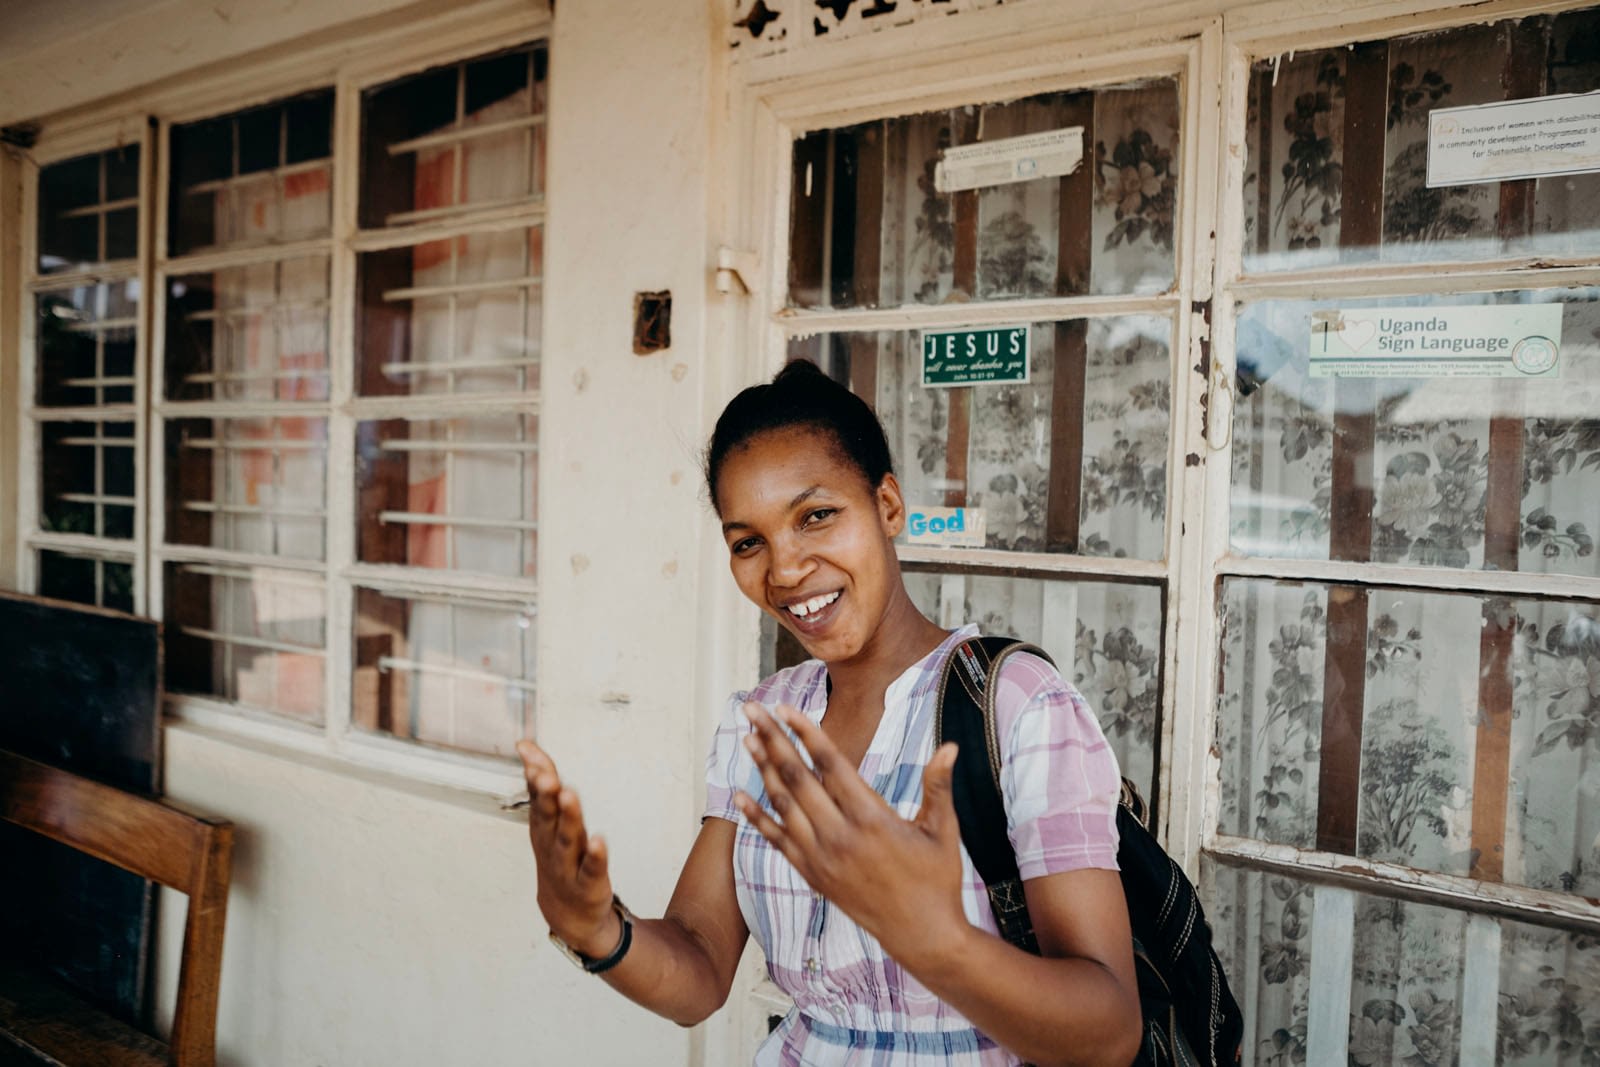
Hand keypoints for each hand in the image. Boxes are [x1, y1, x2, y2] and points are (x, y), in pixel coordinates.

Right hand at [517, 740, 619, 957]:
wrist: (567, 913)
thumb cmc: (558, 857)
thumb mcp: (548, 819)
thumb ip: (541, 784)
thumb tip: (527, 746)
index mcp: (543, 826)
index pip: (537, 795)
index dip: (534, 773)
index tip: (527, 750)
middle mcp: (552, 843)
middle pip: (548, 816)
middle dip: (546, 794)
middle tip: (544, 774)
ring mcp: (568, 864)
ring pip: (567, 839)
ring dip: (568, 817)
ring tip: (569, 793)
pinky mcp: (589, 882)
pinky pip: (591, 868)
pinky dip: (595, 855)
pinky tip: (599, 840)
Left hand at [732, 703, 968, 965]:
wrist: (921, 935)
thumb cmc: (937, 879)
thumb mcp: (942, 831)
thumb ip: (938, 786)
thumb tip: (951, 746)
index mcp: (872, 819)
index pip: (831, 766)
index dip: (806, 734)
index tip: (785, 708)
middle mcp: (840, 837)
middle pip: (798, 778)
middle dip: (773, 740)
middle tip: (752, 709)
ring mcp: (821, 858)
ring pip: (783, 805)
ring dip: (763, 769)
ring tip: (747, 738)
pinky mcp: (813, 875)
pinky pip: (777, 841)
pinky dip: (757, 817)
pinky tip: (738, 796)